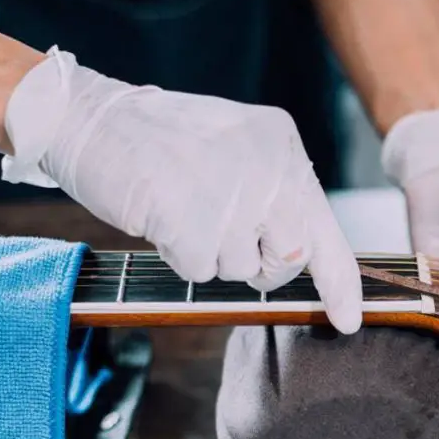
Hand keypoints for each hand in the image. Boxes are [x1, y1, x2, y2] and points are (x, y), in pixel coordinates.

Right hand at [0, 47, 362, 332]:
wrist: (89, 117)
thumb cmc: (162, 144)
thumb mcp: (236, 152)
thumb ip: (273, 196)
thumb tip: (298, 257)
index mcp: (283, 147)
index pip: (326, 228)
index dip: (340, 283)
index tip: (349, 321)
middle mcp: (267, 168)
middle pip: (290, 259)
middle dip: (260, 266)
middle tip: (222, 238)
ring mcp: (231, 192)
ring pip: (240, 269)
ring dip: (209, 255)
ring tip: (182, 209)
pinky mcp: (190, 216)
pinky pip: (199, 270)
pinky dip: (178, 256)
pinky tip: (162, 217)